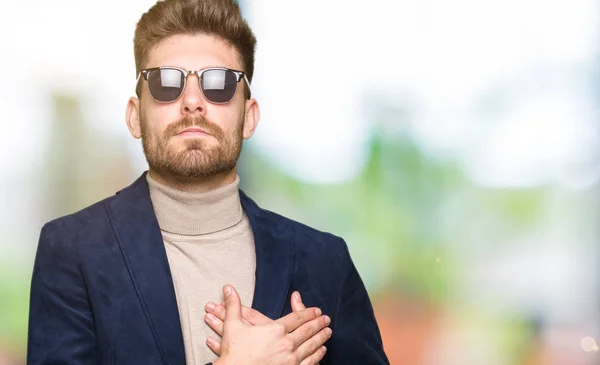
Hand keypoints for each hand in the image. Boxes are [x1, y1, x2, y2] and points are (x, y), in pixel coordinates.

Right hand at [211, 285, 330, 364]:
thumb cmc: (233, 353)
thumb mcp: (232, 326)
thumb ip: (233, 305)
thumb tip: (228, 288)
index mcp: (275, 330)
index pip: (297, 318)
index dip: (309, 313)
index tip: (317, 311)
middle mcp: (287, 343)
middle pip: (307, 330)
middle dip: (319, 324)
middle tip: (327, 319)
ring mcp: (291, 359)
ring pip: (311, 346)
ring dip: (321, 338)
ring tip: (328, 332)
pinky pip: (309, 362)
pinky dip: (317, 355)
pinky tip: (321, 351)